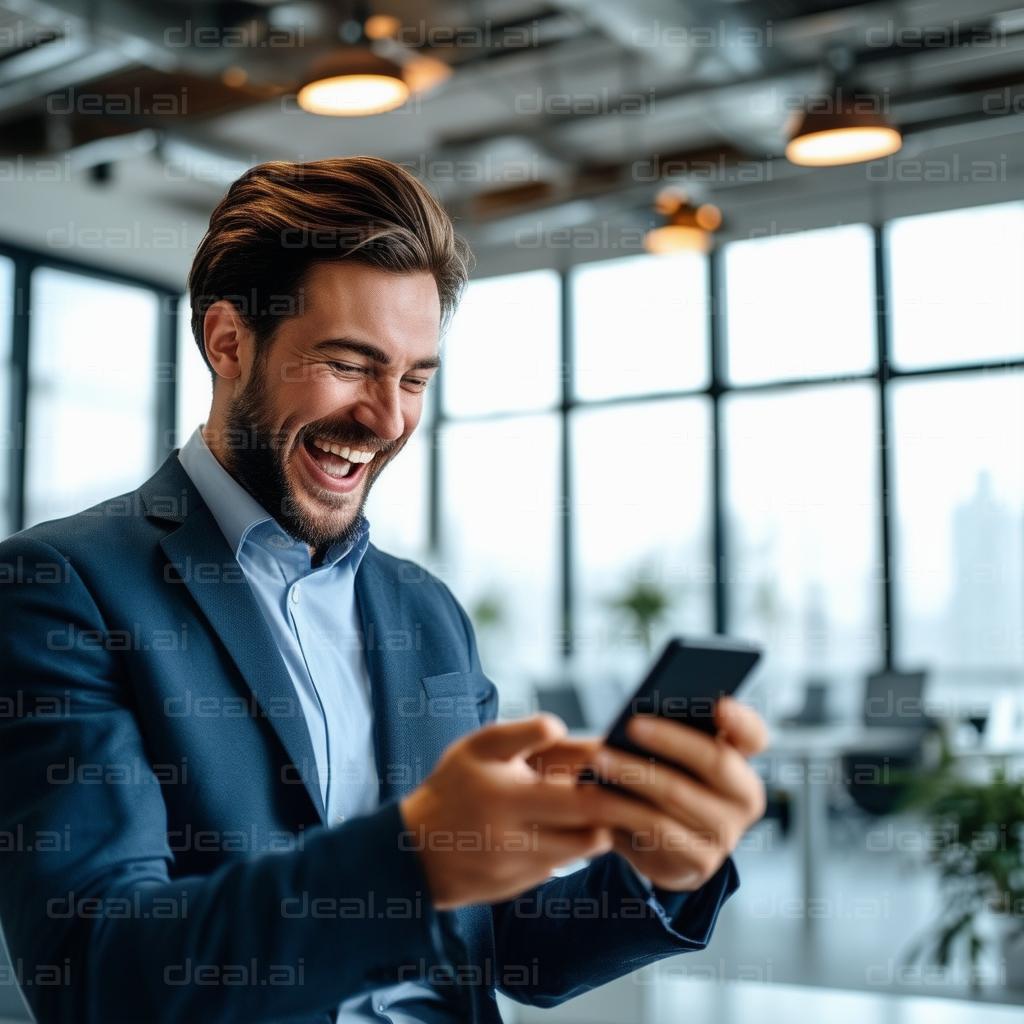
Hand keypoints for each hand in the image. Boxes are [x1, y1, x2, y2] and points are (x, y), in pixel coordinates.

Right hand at [399, 715, 613, 909]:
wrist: (414, 851)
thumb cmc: (453, 788)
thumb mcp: (476, 748)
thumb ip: (521, 734)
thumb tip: (562, 727)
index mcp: (503, 795)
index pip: (578, 795)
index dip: (608, 781)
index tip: (624, 765)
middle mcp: (511, 837)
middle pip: (588, 826)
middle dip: (613, 806)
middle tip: (625, 789)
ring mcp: (517, 867)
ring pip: (581, 849)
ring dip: (596, 828)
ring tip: (598, 807)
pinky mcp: (519, 887)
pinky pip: (561, 866)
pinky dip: (572, 847)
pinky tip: (570, 829)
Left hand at [584, 697, 767, 890]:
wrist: (665, 849)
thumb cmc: (666, 782)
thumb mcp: (673, 757)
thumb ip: (671, 732)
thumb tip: (640, 715)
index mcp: (742, 758)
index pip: (753, 735)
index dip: (741, 720)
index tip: (720, 704)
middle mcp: (744, 797)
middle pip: (715, 761)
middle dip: (671, 739)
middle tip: (632, 725)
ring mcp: (727, 832)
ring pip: (678, 795)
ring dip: (634, 775)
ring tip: (599, 759)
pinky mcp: (700, 861)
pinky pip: (657, 830)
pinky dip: (622, 809)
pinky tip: (595, 796)